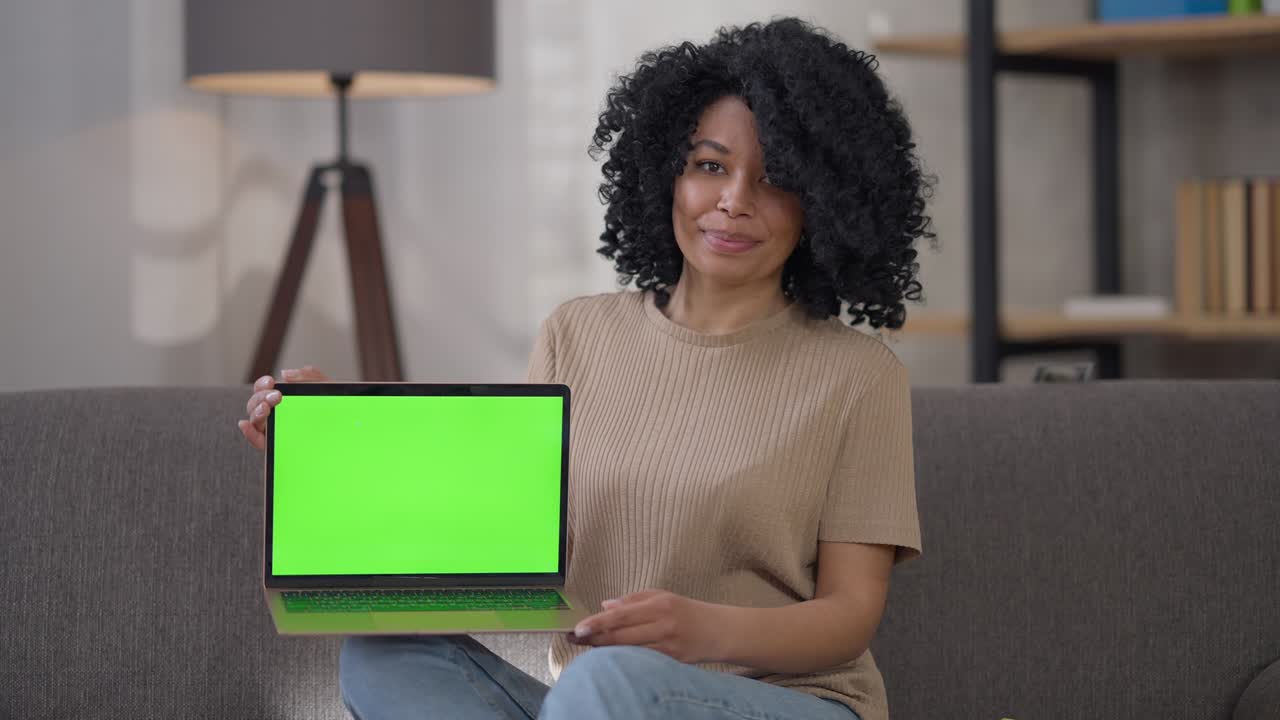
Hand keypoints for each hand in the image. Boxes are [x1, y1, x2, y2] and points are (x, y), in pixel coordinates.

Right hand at [237, 365, 330, 450]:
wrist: (350, 431)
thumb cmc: (336, 410)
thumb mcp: (326, 390)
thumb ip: (309, 377)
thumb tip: (285, 373)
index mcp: (283, 399)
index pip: (265, 390)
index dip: (263, 384)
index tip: (271, 381)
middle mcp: (276, 413)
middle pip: (256, 404)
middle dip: (261, 397)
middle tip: (276, 396)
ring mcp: (275, 429)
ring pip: (255, 420)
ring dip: (256, 411)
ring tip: (267, 408)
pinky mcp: (276, 445)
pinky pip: (257, 440)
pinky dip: (249, 432)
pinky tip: (245, 424)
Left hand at [566, 590, 726, 663]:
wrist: (719, 631)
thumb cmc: (687, 611)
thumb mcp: (662, 596)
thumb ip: (633, 600)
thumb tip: (605, 605)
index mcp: (660, 605)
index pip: (621, 615)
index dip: (597, 623)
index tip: (579, 628)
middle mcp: (663, 625)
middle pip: (622, 636)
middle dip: (595, 639)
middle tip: (575, 639)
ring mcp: (668, 646)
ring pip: (629, 651)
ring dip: (606, 651)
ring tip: (588, 647)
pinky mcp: (671, 662)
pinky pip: (642, 661)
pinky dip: (624, 659)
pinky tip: (611, 658)